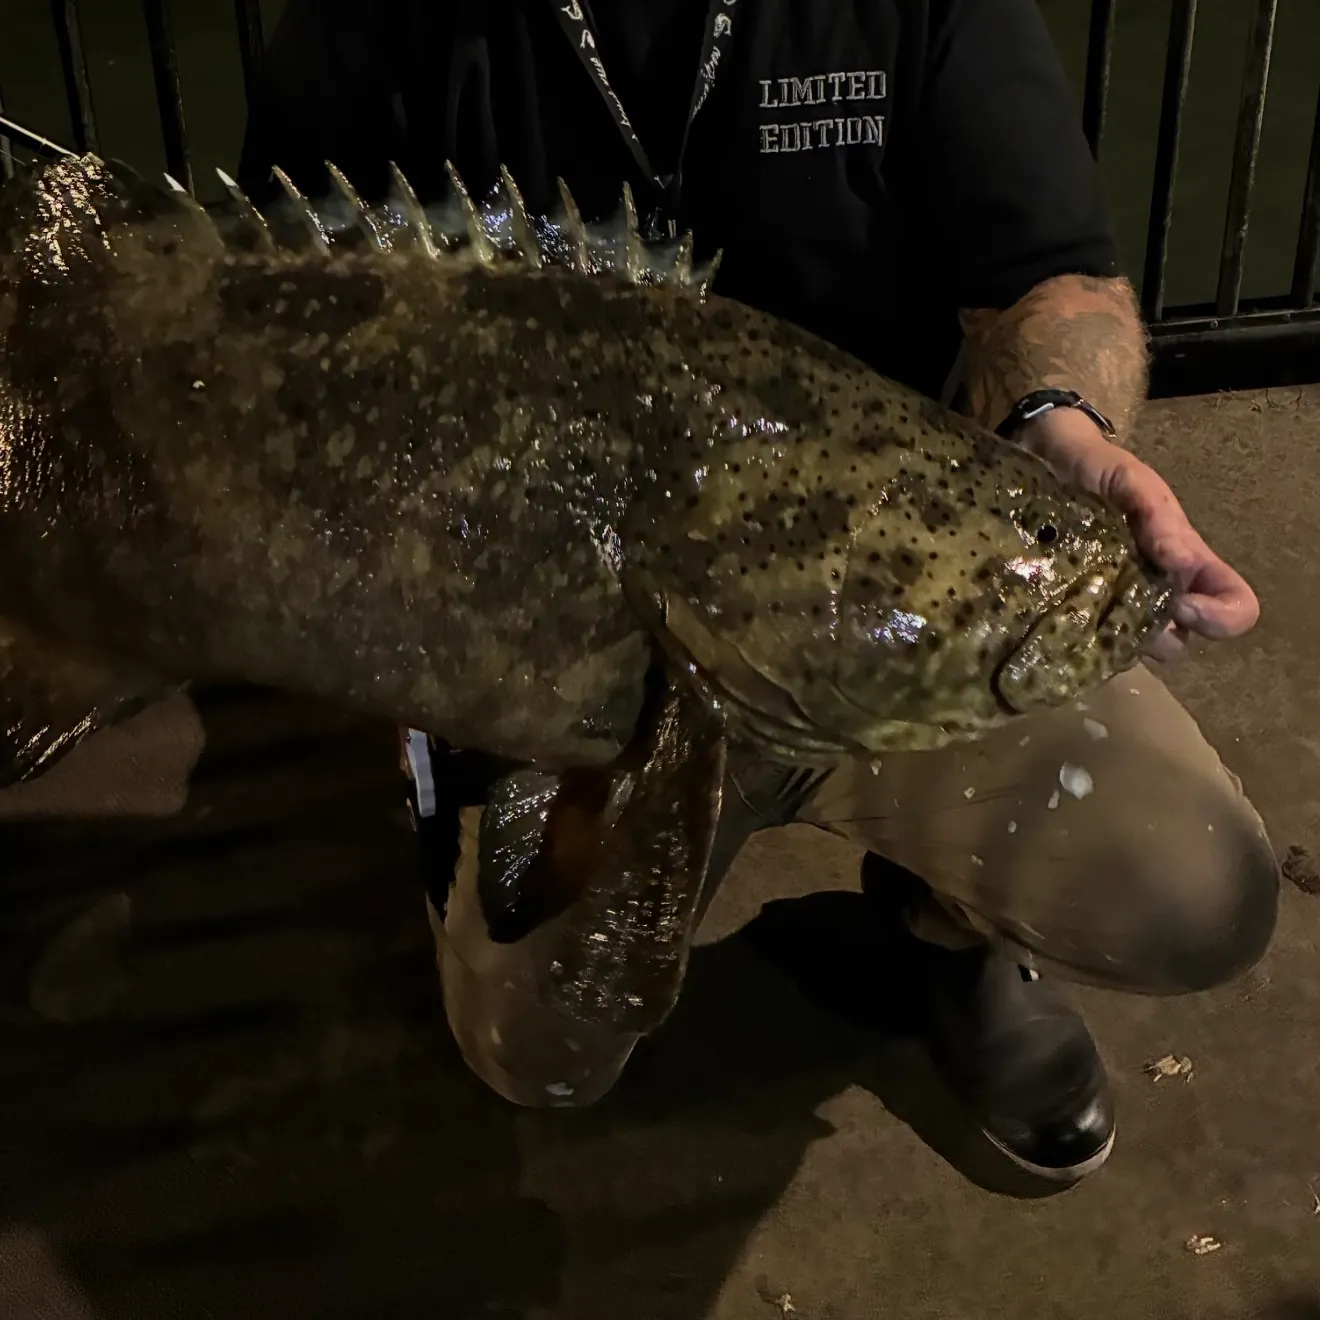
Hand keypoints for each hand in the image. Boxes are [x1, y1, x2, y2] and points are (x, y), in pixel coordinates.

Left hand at [1017, 409, 1259, 664]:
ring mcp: (1116, 606)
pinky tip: (1059, 614)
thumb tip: (1181, 563)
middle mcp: (1158, 592)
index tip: (1182, 605)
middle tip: (1124, 611)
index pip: (1235, 606)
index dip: (1221, 617)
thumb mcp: (1132, 482)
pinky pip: (1087, 643)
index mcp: (1187, 562)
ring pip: (1132, 649)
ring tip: (1087, 612)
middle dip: (1159, 636)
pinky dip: (1079, 636)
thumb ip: (1158, 516)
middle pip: (1180, 643)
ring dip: (1116, 640)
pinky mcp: (1074, 612)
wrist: (1045, 465)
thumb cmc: (1099, 471)